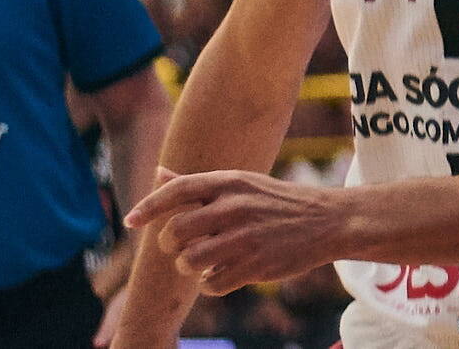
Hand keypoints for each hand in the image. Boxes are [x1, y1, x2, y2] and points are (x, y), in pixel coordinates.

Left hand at [125, 169, 352, 295]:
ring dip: (190, 266)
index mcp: (231, 182)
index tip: (130, 222)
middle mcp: (236, 206)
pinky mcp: (256, 265)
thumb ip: (197, 185)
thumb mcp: (242, 184)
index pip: (177, 191)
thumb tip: (158, 173)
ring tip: (205, 260)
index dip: (147, 207)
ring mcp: (246, 237)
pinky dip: (211, 283)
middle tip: (183, 246)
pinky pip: (211, 284)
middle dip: (171, 245)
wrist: (329, 220)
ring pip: (189, 261)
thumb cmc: (277, 202)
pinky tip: (225, 272)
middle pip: (175, 231)